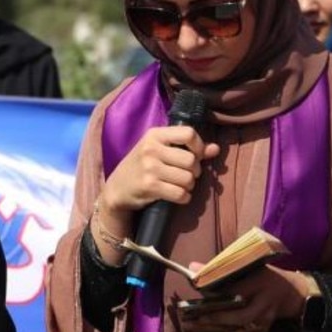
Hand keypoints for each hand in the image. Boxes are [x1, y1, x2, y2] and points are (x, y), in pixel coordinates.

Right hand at [101, 126, 219, 226]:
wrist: (116, 188)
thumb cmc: (141, 167)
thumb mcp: (160, 152)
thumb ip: (187, 148)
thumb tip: (215, 149)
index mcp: (154, 135)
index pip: (188, 133)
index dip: (198, 146)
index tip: (195, 156)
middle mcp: (151, 149)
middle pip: (191, 160)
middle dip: (194, 171)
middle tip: (186, 175)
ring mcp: (149, 168)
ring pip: (188, 179)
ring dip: (189, 186)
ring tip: (180, 185)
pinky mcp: (149, 186)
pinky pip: (180, 193)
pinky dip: (184, 197)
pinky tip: (177, 195)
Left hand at [179, 265, 305, 331]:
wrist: (291, 294)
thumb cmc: (265, 277)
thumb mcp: (248, 266)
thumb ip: (222, 268)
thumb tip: (193, 266)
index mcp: (260, 283)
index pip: (236, 291)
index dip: (215, 294)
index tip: (196, 292)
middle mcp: (264, 304)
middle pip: (240, 316)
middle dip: (216, 318)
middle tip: (194, 318)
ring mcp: (264, 320)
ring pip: (237, 328)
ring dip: (213, 328)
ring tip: (190, 326)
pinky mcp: (262, 330)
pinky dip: (220, 331)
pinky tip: (203, 329)